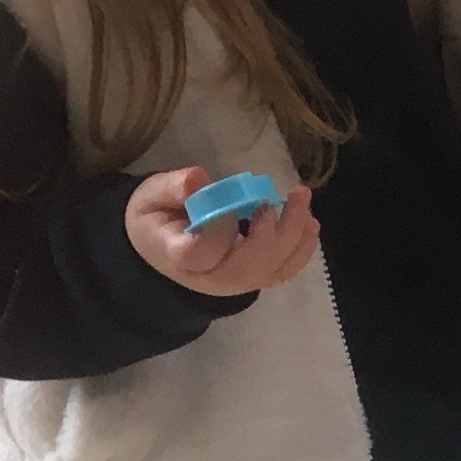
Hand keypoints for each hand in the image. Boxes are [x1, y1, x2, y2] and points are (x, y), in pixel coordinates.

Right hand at [126, 171, 319, 297]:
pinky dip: (301, 250)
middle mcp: (211, 278)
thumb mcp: (149, 196)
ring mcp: (235, 283)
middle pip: (248, 266)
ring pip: (271, 270)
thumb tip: (198, 177)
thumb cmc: (154, 218)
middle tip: (285, 195)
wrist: (158, 247)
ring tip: (301, 198)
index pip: (203, 251)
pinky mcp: (252, 279)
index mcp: (179, 258)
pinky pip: (282, 273)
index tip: (228, 202)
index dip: (220, 227)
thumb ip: (172, 188)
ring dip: (294, 236)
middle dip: (274, 231)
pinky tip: (310, 224)